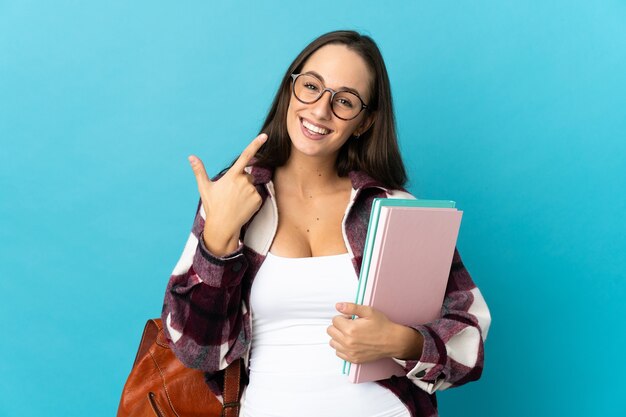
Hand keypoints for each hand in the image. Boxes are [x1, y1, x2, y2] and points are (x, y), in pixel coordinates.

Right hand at [188, 133, 267, 255]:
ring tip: (235, 202)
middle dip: (241, 181)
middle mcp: (243, 181)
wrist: (223, 225)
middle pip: (247, 175)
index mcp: (232, 176)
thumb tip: (191, 157)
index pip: (245, 156)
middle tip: (231, 194)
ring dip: (246, 191)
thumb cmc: (213, 206)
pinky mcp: (258, 199)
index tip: (264, 136)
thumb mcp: (205, 187)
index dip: (255, 144)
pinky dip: (251, 200)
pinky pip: (256, 195)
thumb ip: (199, 171)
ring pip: (251, 185)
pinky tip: (242, 207)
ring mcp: (252, 191)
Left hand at [327, 302, 423, 363]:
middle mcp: (348, 342)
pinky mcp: (353, 359)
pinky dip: (341, 347)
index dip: (343, 316)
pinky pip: (338, 352)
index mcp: (350, 329)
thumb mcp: (368, 311)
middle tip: (350, 324)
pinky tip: (350, 342)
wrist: (392, 341)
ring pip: (332, 342)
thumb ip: (351, 307)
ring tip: (350, 333)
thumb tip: (338, 306)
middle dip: (338, 325)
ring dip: (338, 336)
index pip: (334, 320)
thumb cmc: (382, 326)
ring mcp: (350, 352)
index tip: (350, 318)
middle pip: (331, 331)